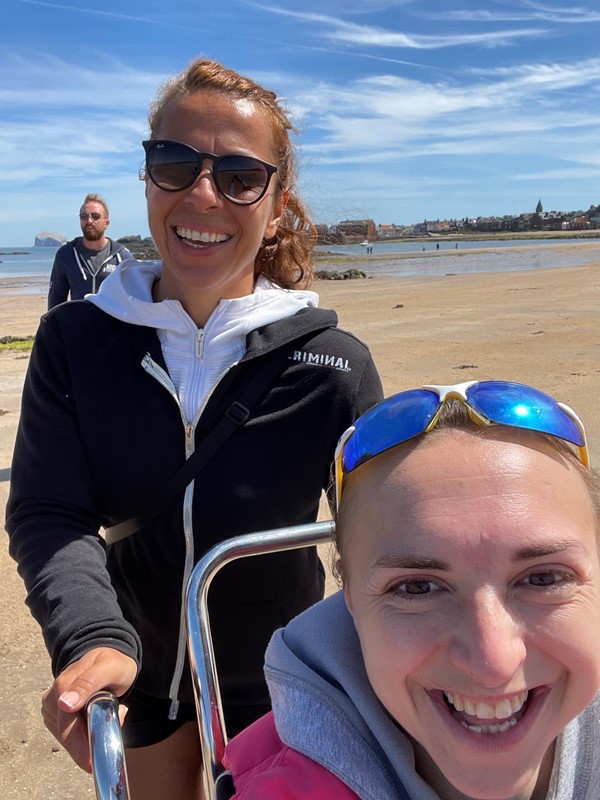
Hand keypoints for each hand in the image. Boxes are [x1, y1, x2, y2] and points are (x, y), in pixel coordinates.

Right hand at [41, 647, 137, 771]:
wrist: (108, 658)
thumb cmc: (111, 662)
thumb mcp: (108, 668)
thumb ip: (88, 683)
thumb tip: (64, 704)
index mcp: (63, 685)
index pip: (67, 727)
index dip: (83, 747)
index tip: (97, 759)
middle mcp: (52, 698)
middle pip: (67, 735)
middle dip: (90, 740)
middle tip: (116, 723)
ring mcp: (52, 707)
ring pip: (68, 737)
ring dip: (89, 734)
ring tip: (109, 710)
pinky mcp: (55, 715)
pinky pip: (69, 734)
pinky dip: (85, 731)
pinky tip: (96, 715)